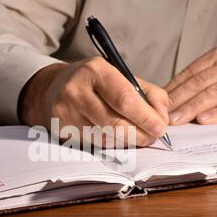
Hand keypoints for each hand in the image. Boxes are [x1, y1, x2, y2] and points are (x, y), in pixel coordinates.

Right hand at [19, 57, 168, 146]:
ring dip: (126, 142)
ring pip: (106, 139)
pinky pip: (94, 145)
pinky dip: (111, 145)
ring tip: (135, 135)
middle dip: (140, 135)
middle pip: (115, 124)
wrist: (53, 89)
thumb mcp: (121, 77)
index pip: (125, 100)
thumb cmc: (95, 83)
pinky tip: (115, 137)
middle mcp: (76, 90)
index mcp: (96, 71)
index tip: (161, 128)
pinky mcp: (61, 130)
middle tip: (152, 137)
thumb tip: (163, 118)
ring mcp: (66, 113)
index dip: (146, 117)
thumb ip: (149, 94)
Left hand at [165, 46, 216, 124]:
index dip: (171, 91)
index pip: (188, 74)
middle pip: (198, 84)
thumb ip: (201, 80)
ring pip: (213, 94)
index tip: (157, 105)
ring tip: (177, 120)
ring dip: (192, 108)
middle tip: (163, 116)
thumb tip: (170, 99)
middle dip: (178, 101)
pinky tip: (204, 120)